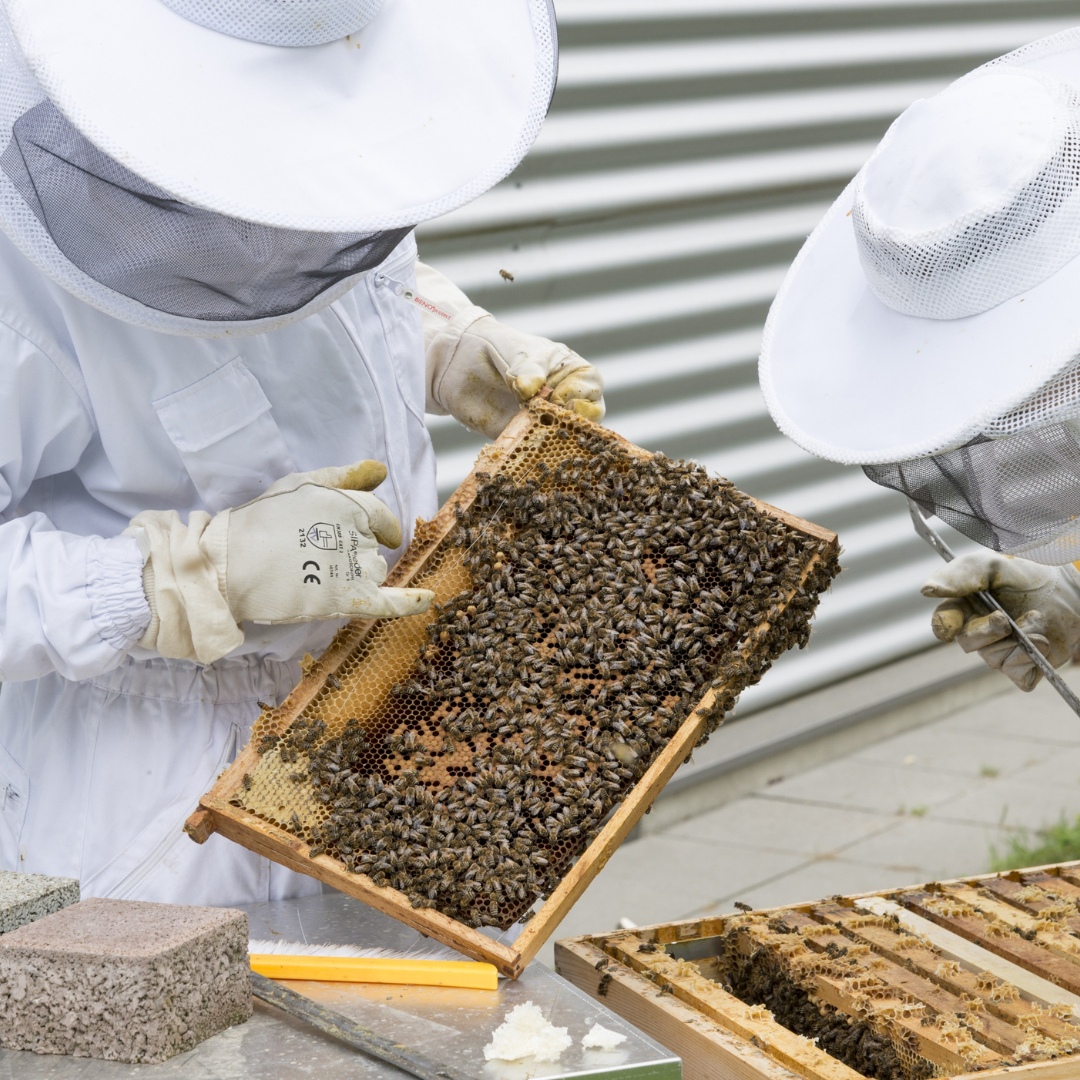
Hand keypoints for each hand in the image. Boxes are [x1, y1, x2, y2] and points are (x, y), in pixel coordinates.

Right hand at [128, 460, 432, 663]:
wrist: (229, 562)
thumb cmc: (259, 521)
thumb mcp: (300, 485)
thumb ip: (344, 478)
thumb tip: (381, 469)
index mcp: (347, 502)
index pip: (381, 517)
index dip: (380, 528)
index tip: (380, 536)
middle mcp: (357, 532)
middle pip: (376, 549)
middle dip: (356, 554)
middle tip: (317, 559)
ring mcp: (353, 565)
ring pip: (374, 573)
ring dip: (358, 577)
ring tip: (316, 576)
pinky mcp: (346, 597)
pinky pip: (389, 602)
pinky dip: (410, 602)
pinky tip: (428, 600)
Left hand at [439, 318, 603, 437]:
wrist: (460, 363)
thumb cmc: (497, 347)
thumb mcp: (517, 351)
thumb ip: (527, 369)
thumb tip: (530, 390)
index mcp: (571, 373)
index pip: (591, 388)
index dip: (579, 395)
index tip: (556, 396)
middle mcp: (564, 399)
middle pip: (587, 419)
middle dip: (575, 423)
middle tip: (551, 418)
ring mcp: (545, 421)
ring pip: (565, 439)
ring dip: (554, 441)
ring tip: (534, 434)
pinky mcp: (524, 439)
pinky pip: (536, 451)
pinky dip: (533, 453)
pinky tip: (522, 449)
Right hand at [921, 552, 1079, 690]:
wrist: (1071, 593)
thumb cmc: (1029, 576)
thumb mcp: (995, 565)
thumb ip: (961, 574)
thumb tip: (927, 590)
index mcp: (965, 607)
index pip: (943, 621)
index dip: (943, 626)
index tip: (947, 627)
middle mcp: (979, 632)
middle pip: (968, 643)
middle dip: (986, 632)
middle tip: (1003, 619)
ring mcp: (1001, 652)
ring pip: (995, 659)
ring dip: (1019, 639)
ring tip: (1037, 618)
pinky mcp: (1024, 668)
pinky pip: (1018, 674)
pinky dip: (1031, 658)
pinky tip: (1042, 640)